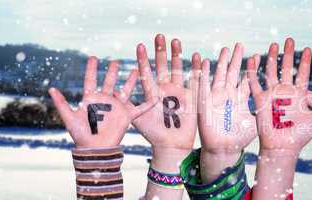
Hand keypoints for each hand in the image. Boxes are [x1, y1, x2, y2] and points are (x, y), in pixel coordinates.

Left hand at [48, 57, 156, 147]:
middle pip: (109, 82)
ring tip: (137, 69)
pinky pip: (140, 108)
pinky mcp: (127, 116)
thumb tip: (50, 89)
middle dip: (112, 71)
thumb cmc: (82, 136)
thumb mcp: (70, 119)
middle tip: (115, 61)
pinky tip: (156, 96)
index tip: (93, 57)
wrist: (96, 150)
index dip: (91, 69)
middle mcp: (105, 101)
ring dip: (131, 81)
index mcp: (91, 100)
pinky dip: (149, 103)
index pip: (91, 80)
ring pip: (125, 90)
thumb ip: (61, 104)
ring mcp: (117, 108)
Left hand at [131, 34, 199, 149]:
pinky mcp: (192, 97)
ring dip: (177, 55)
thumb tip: (114, 92)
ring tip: (176, 41)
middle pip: (163, 66)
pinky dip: (197, 69)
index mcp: (152, 92)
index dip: (143, 59)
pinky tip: (198, 57)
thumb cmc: (153, 134)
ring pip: (178, 69)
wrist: (171, 145)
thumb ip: (127, 104)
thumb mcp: (137, 118)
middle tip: (159, 36)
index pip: (147, 72)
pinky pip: (194, 80)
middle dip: (161, 51)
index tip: (139, 46)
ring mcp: (179, 92)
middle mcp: (165, 89)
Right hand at [198, 43, 256, 154]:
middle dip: (236, 58)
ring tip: (225, 49)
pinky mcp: (205, 102)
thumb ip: (267, 112)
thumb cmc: (240, 138)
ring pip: (219, 75)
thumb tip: (281, 112)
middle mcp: (229, 95)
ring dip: (222, 62)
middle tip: (240, 44)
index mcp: (241, 98)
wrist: (223, 149)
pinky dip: (203, 74)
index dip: (252, 67)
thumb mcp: (257, 122)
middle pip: (233, 72)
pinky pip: (203, 85)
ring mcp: (216, 97)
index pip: (247, 79)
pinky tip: (205, 62)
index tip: (259, 54)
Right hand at [248, 38, 311, 151]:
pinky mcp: (261, 100)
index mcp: (299, 95)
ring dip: (271, 58)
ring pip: (271, 72)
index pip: (302, 73)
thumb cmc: (300, 136)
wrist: (282, 147)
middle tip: (289, 39)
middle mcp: (285, 92)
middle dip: (287, 54)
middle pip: (286, 68)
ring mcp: (272, 95)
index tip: (308, 48)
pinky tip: (253, 59)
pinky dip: (253, 71)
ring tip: (273, 45)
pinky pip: (255, 82)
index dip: (304, 61)